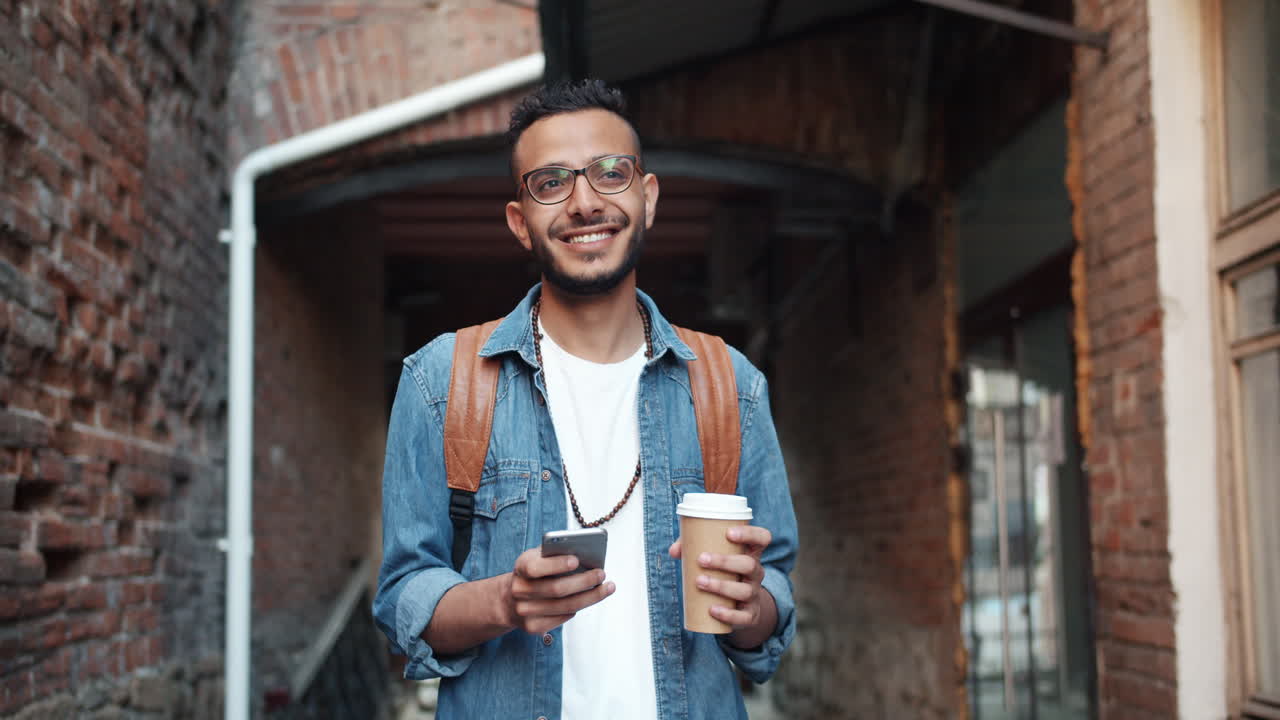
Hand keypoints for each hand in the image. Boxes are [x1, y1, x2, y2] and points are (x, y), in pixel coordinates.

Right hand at [500, 548, 615, 634]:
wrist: (509, 599)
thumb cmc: (534, 572)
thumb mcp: (539, 557)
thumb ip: (556, 553)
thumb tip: (586, 557)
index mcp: (521, 568)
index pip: (536, 568)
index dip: (556, 565)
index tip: (577, 560)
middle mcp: (519, 590)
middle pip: (556, 589)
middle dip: (583, 581)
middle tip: (602, 574)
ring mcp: (525, 611)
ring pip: (565, 606)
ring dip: (590, 597)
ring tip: (607, 588)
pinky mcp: (533, 627)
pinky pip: (563, 617)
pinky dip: (579, 607)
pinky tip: (590, 598)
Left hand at [668, 525, 776, 645]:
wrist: (739, 606)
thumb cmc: (722, 573)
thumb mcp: (713, 556)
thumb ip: (692, 547)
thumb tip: (674, 551)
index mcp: (750, 553)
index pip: (762, 538)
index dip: (750, 533)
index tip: (728, 533)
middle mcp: (756, 572)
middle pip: (749, 564)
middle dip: (724, 562)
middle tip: (701, 559)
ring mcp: (754, 594)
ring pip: (745, 590)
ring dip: (721, 586)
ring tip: (699, 582)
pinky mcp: (750, 615)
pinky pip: (743, 617)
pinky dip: (727, 614)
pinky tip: (712, 610)